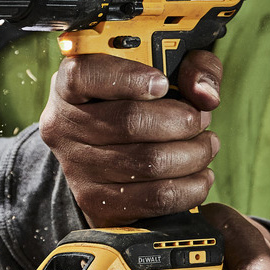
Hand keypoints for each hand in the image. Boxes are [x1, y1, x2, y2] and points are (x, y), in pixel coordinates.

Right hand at [39, 50, 221, 225]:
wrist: (103, 153)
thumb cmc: (134, 101)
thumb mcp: (160, 70)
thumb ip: (190, 67)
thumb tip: (205, 94)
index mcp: (69, 86)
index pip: (84, 74)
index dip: (126, 77)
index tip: (162, 82)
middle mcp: (64, 125)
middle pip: (129, 122)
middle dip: (181, 119)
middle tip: (201, 118)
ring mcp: (77, 167)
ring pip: (148, 162)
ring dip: (192, 154)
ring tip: (205, 144)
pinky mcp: (97, 201)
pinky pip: (155, 198)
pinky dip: (190, 187)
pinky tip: (200, 173)